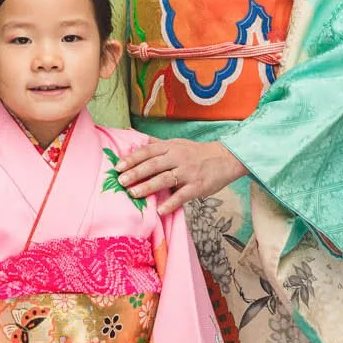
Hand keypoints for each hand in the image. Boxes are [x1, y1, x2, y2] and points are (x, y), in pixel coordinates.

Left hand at [115, 137, 244, 212]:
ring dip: (148, 187)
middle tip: (121, 181)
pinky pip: (182, 195)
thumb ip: (153, 143)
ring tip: (133, 194)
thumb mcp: (175, 143)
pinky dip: (171, 203)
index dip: (132, 159)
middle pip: (153, 165)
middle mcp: (178, 157)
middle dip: (136, 173)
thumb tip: (129, 133)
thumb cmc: (195, 152)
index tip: (117, 167)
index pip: (147, 151)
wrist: (225, 158)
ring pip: (165, 179)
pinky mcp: (198, 186)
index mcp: (170, 146)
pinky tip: (160, 210)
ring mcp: (188, 172)